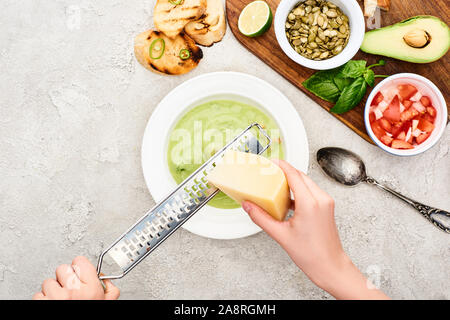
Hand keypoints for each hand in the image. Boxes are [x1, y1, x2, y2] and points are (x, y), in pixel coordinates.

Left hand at [33, 256, 119, 299]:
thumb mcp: (106, 304)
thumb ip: (109, 289)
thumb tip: (105, 280)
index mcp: (90, 289)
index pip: (80, 262)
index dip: (79, 267)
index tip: (79, 273)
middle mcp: (73, 291)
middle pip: (63, 268)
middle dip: (65, 278)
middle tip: (69, 288)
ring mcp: (56, 297)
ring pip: (49, 281)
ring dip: (53, 289)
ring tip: (60, 299)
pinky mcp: (43, 303)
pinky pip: (39, 294)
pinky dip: (44, 299)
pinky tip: (53, 304)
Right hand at [242, 160, 388, 299]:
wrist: (330, 266)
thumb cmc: (312, 255)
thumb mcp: (281, 235)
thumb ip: (262, 218)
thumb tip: (249, 206)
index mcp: (310, 204)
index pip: (294, 175)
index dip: (281, 166)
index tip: (271, 162)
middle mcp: (321, 199)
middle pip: (300, 176)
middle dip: (285, 171)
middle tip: (270, 172)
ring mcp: (326, 202)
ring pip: (306, 182)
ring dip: (292, 180)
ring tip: (277, 184)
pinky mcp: (326, 207)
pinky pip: (311, 191)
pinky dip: (299, 190)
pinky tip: (287, 198)